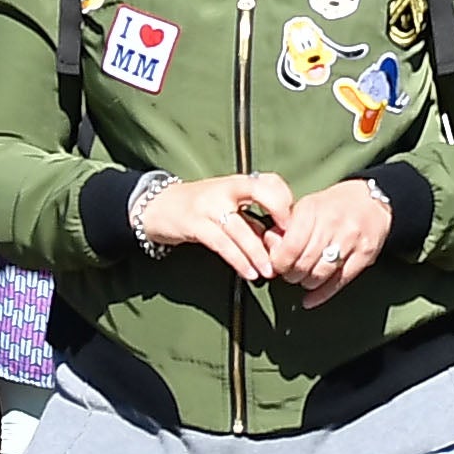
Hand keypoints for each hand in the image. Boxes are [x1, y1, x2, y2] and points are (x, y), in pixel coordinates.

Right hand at [135, 172, 292, 281]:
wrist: (158, 207)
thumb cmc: (200, 207)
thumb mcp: (227, 206)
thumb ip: (251, 219)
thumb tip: (280, 240)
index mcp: (237, 182)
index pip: (270, 180)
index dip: (286, 199)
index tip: (295, 224)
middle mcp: (225, 188)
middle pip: (260, 192)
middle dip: (280, 216)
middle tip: (290, 244)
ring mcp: (209, 204)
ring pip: (240, 228)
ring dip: (258, 252)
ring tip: (270, 272)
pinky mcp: (195, 224)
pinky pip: (221, 244)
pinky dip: (238, 260)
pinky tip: (249, 273)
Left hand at [265, 178, 395, 300]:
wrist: (371, 201)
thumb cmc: (334, 206)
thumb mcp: (306, 207)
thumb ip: (287, 228)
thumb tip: (269, 247)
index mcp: (312, 209)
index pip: (290, 246)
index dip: (280, 262)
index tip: (278, 265)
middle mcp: (332, 223)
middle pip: (304, 263)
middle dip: (292, 274)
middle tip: (290, 273)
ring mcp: (350, 239)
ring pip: (320, 274)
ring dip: (307, 282)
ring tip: (304, 278)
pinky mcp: (365, 254)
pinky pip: (340, 281)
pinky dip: (322, 294)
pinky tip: (311, 298)